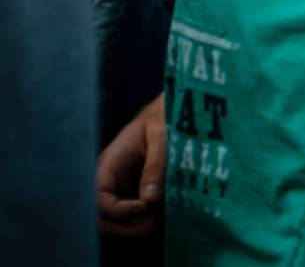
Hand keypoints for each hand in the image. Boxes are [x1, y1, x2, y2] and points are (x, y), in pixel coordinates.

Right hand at [96, 95, 165, 236]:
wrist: (170, 114)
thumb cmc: (163, 119)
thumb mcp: (161, 135)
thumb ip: (155, 165)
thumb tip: (148, 199)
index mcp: (108, 165)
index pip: (98, 200)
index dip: (118, 210)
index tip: (144, 206)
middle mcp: (109, 182)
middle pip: (102, 220)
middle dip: (126, 226)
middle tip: (154, 220)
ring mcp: (120, 191)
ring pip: (116, 224)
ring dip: (137, 227)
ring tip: (161, 217)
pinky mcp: (134, 196)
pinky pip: (133, 219)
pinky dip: (146, 222)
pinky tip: (163, 214)